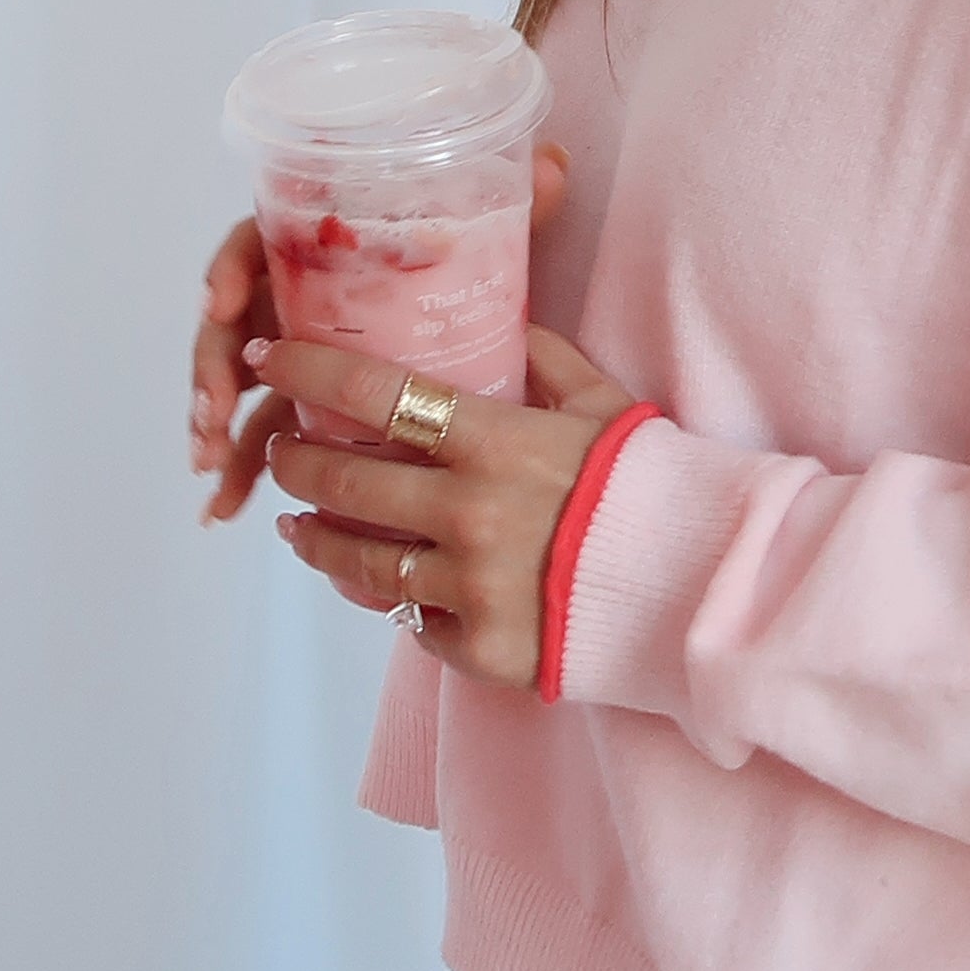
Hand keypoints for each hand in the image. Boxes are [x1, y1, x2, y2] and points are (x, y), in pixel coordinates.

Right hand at [189, 139, 564, 524]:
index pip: (262, 240)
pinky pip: (261, 433)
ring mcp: (296, 350)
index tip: (222, 302)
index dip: (231, 268)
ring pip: (242, 385)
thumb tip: (559, 165)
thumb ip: (521, 202)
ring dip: (218, 424)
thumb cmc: (473, 269)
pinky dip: (239, 469)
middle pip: (238, 319)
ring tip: (215, 465)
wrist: (480, 319)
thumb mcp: (494, 237)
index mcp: (327, 243)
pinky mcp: (300, 401)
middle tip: (214, 408)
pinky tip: (224, 506)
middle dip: (215, 366)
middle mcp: (298, 292)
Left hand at [249, 325, 636, 688]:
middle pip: (344, 482)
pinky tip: (380, 586)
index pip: (373, 394)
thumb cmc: (653, 485)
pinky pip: (414, 623)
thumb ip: (546, 362)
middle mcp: (467, 513)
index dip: (308, 369)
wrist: (702, 586)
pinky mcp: (479, 647)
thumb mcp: (603, 405)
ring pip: (359, 562)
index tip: (267, 352)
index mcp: (494, 443)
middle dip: (295, 462)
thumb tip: (507, 323)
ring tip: (298, 528)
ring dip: (317, 540)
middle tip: (278, 449)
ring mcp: (468, 586)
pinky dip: (396, 602)